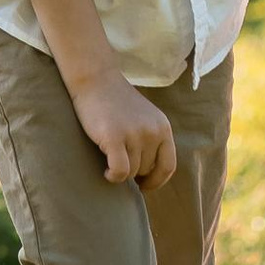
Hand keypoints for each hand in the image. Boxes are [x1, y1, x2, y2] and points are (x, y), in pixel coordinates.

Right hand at [70, 71, 176, 188]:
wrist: (96, 79)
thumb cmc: (116, 101)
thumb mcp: (144, 118)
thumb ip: (151, 140)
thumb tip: (149, 175)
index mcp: (163, 127)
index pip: (168, 166)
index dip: (157, 181)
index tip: (144, 185)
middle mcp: (153, 131)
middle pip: (147, 171)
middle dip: (133, 172)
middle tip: (119, 163)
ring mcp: (134, 134)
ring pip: (132, 173)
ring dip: (120, 173)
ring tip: (109, 159)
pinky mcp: (114, 137)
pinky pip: (120, 171)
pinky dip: (113, 177)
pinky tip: (105, 171)